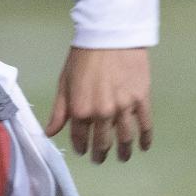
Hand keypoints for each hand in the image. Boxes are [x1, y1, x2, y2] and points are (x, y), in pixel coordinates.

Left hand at [45, 46, 153, 162]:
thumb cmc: (82, 57)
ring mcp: (124, 107)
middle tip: (100, 159)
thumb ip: (59, 110)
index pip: (80, 137)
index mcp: (80, 109)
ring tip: (123, 156)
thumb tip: (50, 132)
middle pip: (103, 141)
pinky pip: (145, 125)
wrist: (109, 36)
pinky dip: (145, 139)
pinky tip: (143, 146)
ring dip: (124, 151)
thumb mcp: (64, 83)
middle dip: (101, 153)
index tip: (83, 152)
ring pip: (125, 137)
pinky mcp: (142, 99)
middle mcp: (102, 113)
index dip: (81, 147)